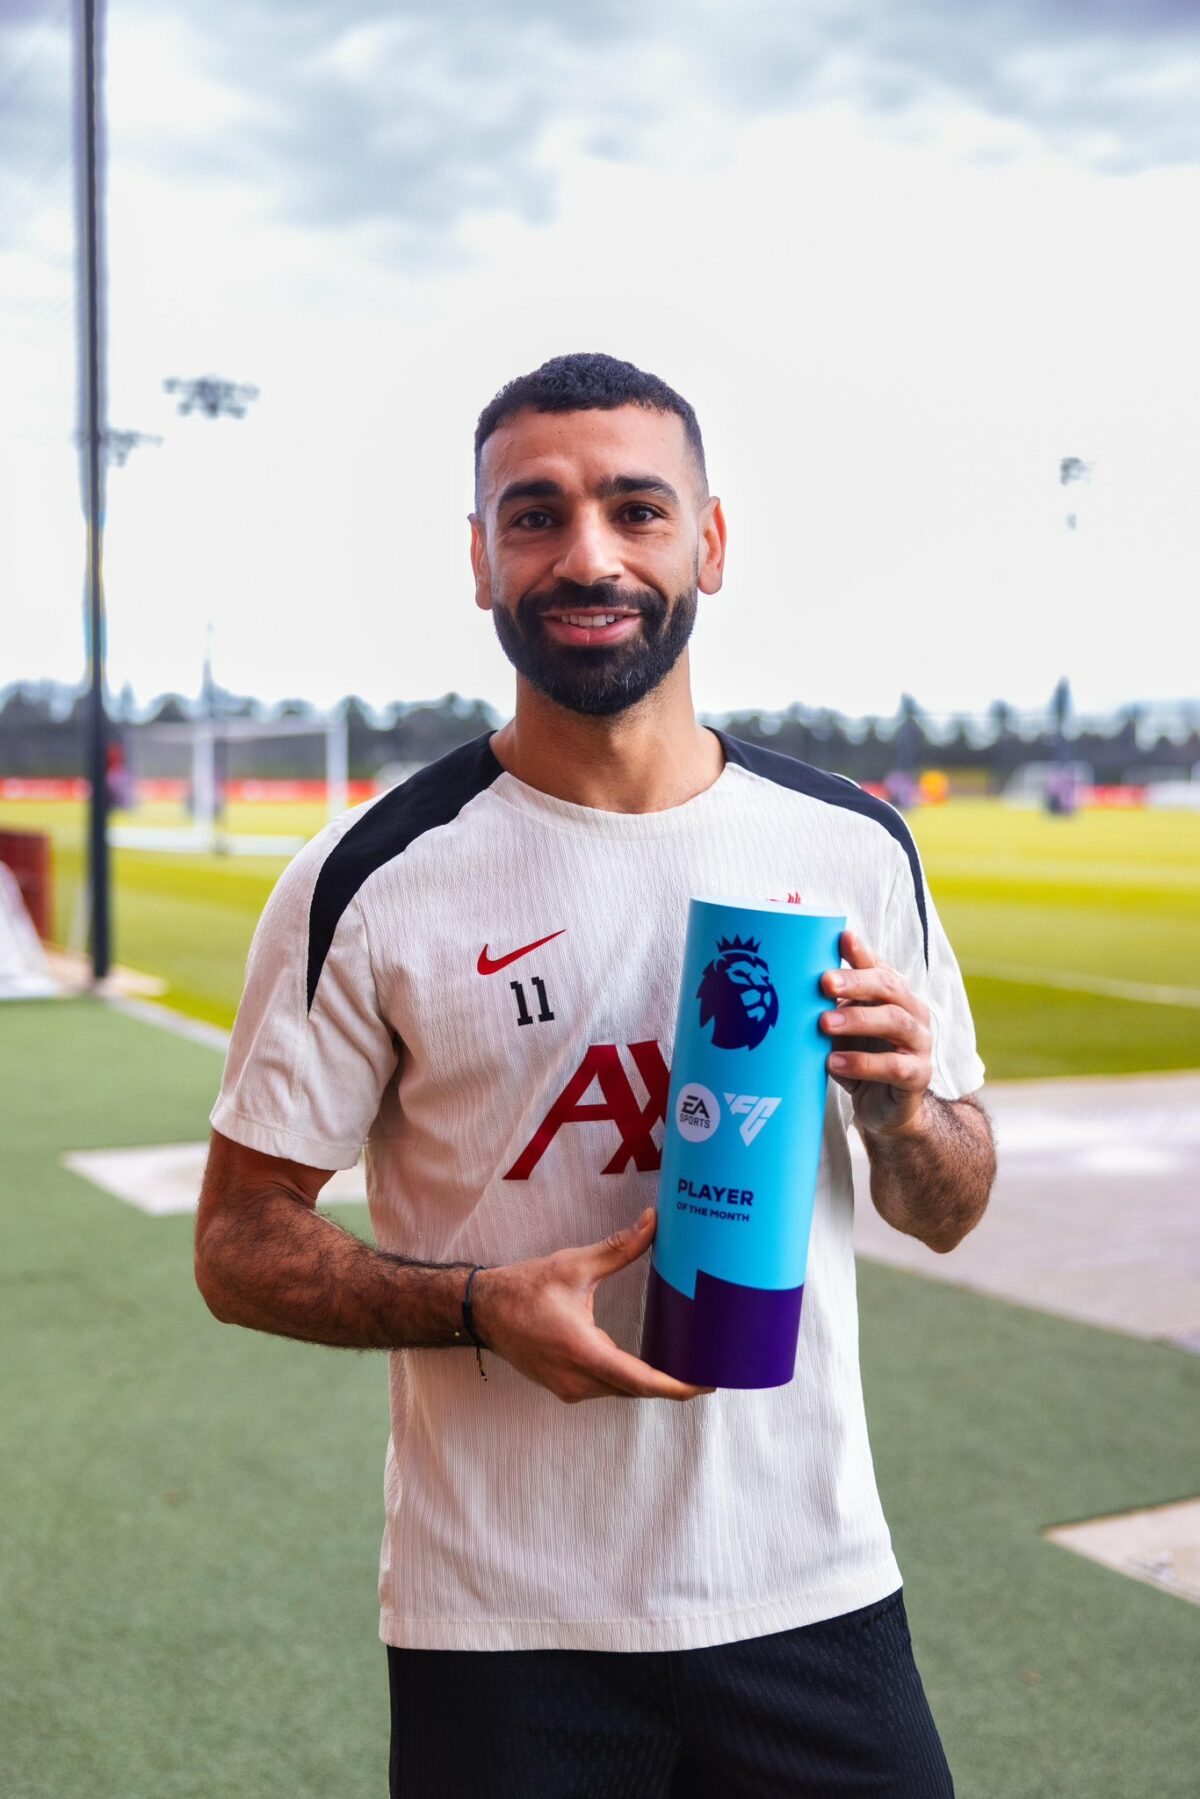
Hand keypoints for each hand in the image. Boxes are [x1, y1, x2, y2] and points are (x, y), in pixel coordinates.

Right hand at [469, 1209, 714, 1403]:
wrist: (483, 1311)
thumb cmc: (525, 1289)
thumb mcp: (575, 1265)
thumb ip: (619, 1248)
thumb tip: (652, 1222)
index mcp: (583, 1352)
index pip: (642, 1380)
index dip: (678, 1386)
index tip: (706, 1383)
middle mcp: (578, 1379)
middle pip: (637, 1388)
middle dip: (672, 1381)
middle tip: (706, 1367)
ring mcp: (569, 1388)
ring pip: (621, 1390)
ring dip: (649, 1380)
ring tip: (682, 1363)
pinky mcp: (564, 1388)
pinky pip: (606, 1388)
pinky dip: (628, 1379)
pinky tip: (646, 1365)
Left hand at [820, 930, 932, 1139]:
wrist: (885, 1108)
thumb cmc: (861, 1057)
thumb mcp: (843, 1028)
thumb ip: (831, 1004)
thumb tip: (793, 981)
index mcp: (895, 995)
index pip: (879, 967)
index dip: (862, 953)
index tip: (841, 937)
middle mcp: (913, 1013)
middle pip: (891, 988)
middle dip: (857, 982)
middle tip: (824, 983)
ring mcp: (919, 1044)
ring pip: (896, 1023)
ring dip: (858, 1020)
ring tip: (824, 1023)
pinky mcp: (918, 1075)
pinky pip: (894, 1066)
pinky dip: (862, 1063)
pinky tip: (834, 1062)